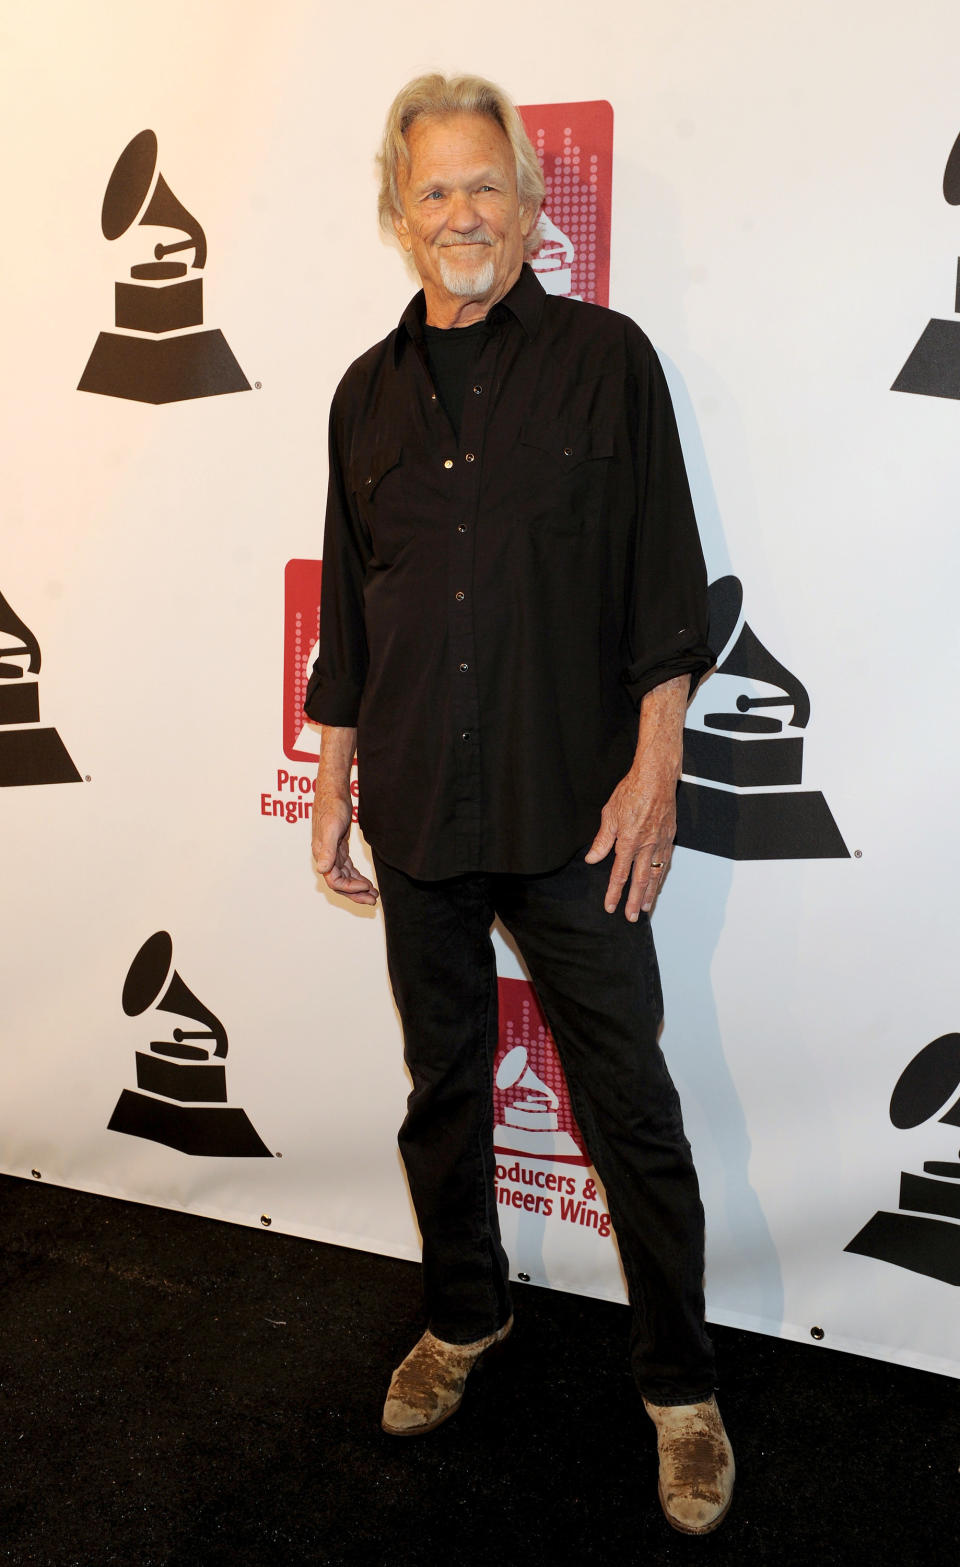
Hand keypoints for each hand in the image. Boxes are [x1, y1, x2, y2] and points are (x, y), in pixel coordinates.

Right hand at [311, 793, 378, 905]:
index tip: (368, 886)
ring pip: (344, 877)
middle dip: (356, 893)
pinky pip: (347, 868)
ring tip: (374, 894)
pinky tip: (367, 881)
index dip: (351, 888)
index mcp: (321, 854)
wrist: (333, 791)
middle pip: (339, 883)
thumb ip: (327, 849)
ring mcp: (331, 853)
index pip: (334, 881)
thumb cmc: (332, 806)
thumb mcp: (331, 827)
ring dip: (358, 887)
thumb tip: (322, 869)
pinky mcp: (339, 848)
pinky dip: (356, 877)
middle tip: (373, 900)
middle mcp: (325, 857)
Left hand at [584, 766, 676, 919]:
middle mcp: (647, 845)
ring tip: (647, 907)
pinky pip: (666, 862)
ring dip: (651, 893)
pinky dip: (661, 877)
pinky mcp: (669, 837)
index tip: (610, 906)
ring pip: (656, 874)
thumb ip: (602, 840)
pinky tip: (658, 883)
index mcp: (629, 841)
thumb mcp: (610, 815)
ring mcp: (661, 842)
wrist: (656, 777)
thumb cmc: (632, 791)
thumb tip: (592, 858)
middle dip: (635, 901)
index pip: (619, 874)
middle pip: (640, 881)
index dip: (614, 892)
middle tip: (632, 917)